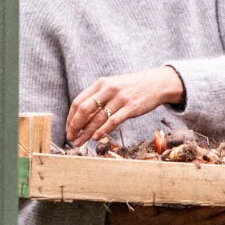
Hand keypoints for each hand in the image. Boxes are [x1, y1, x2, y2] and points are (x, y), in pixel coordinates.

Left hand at [67, 65, 185, 145]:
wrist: (157, 83)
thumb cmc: (133, 87)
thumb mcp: (113, 87)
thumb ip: (99, 99)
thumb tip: (83, 119)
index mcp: (101, 83)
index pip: (79, 101)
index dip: (71, 117)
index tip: (68, 129)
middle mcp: (109, 89)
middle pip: (84, 109)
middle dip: (75, 126)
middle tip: (71, 138)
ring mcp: (120, 98)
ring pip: (97, 118)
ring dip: (87, 132)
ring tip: (81, 142)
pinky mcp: (131, 107)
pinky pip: (113, 121)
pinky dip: (102, 131)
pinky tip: (96, 138)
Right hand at [104, 204, 224, 224]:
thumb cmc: (132, 210)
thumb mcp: (138, 203)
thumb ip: (149, 196)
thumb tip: (157, 181)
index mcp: (178, 219)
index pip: (207, 210)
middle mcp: (187, 224)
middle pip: (219, 216)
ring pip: (218, 218)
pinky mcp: (188, 223)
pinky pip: (211, 218)